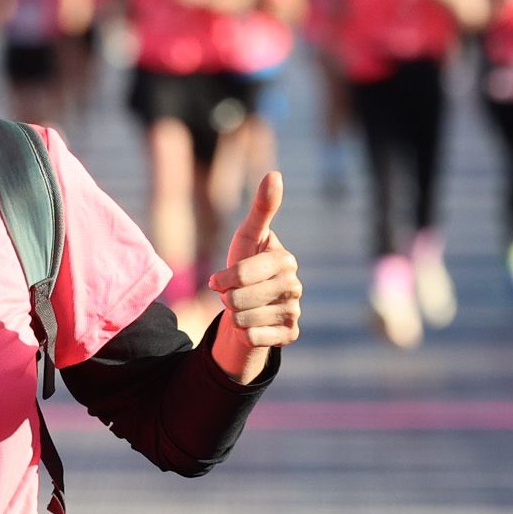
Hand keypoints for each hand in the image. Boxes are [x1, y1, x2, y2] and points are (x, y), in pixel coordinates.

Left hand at [209, 172, 303, 356]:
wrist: (248, 305)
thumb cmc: (247, 264)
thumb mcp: (248, 236)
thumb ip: (261, 208)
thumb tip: (275, 174)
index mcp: (286, 260)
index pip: (241, 273)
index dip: (222, 279)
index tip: (217, 280)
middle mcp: (295, 286)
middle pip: (239, 299)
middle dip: (227, 299)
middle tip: (233, 296)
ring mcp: (294, 312)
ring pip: (244, 321)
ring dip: (235, 317)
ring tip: (242, 309)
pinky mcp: (290, 335)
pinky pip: (254, 339)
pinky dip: (245, 334)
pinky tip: (252, 326)